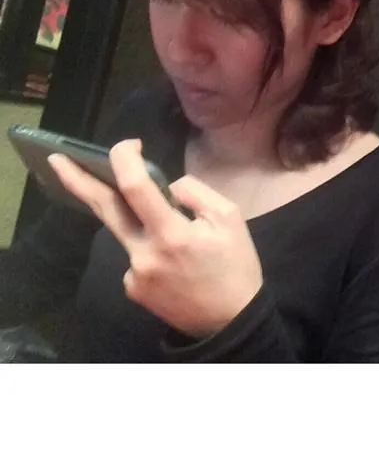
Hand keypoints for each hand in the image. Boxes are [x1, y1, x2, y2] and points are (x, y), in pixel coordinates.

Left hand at [47, 139, 262, 337]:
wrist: (231, 320)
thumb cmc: (235, 266)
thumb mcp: (230, 218)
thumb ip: (196, 193)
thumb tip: (167, 187)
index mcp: (172, 234)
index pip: (136, 188)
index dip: (126, 160)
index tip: (129, 145)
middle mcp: (144, 254)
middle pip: (104, 209)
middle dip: (77, 181)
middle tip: (56, 159)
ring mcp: (133, 275)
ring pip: (126, 232)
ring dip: (139, 221)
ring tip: (174, 233)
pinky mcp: (131, 289)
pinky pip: (134, 255)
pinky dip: (149, 248)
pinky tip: (173, 264)